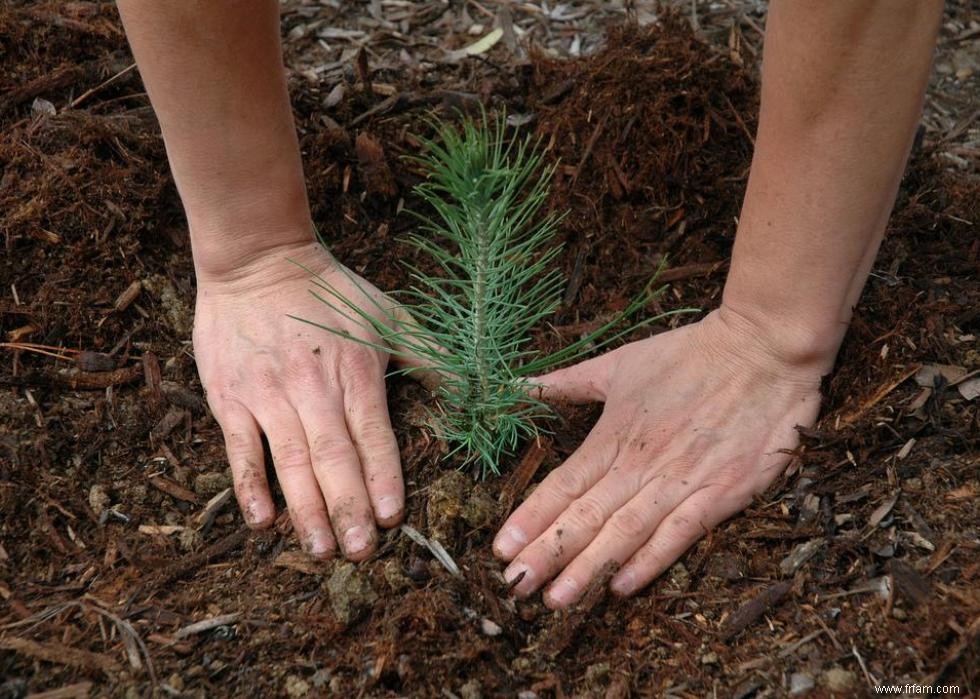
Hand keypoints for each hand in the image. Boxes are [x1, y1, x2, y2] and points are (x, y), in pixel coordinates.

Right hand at [193, 241, 402, 560]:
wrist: (257, 260)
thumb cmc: (330, 291)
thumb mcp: (388, 314)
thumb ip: (430, 355)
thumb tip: (477, 387)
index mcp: (355, 372)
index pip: (373, 435)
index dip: (383, 477)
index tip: (392, 518)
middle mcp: (313, 388)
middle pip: (333, 457)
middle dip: (348, 508)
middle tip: (361, 553)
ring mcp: (269, 394)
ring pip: (290, 461)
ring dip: (306, 509)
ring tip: (321, 550)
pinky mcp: (231, 397)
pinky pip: (240, 448)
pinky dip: (250, 486)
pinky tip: (263, 521)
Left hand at [492, 307, 825, 606]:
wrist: (762, 349)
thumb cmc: (688, 355)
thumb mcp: (619, 362)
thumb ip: (567, 382)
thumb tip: (519, 386)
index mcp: (614, 434)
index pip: (563, 485)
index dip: (531, 519)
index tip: (500, 549)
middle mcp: (640, 464)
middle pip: (585, 516)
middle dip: (547, 554)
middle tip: (514, 587)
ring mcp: (681, 481)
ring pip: (625, 532)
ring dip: (588, 568)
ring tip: (556, 599)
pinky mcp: (721, 493)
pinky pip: (679, 535)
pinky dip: (650, 561)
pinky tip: (621, 587)